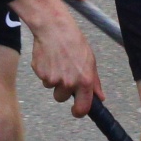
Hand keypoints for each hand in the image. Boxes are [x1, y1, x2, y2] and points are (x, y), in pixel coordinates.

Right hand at [22, 0, 100, 115]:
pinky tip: (50, 59)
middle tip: (65, 72)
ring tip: (57, 62)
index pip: (82, 108)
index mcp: (84, 81)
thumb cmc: (74, 42)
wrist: (54, 28)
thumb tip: (100, 97)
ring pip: (52, 88)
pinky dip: (45, 71)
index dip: (78, 111)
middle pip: (62, 98)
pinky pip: (43, 79)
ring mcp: (53, 79)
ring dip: (53, 80)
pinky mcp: (41, 74)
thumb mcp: (90, 61)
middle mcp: (69, 83)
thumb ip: (95, 82)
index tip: (76, 110)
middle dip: (62, 89)